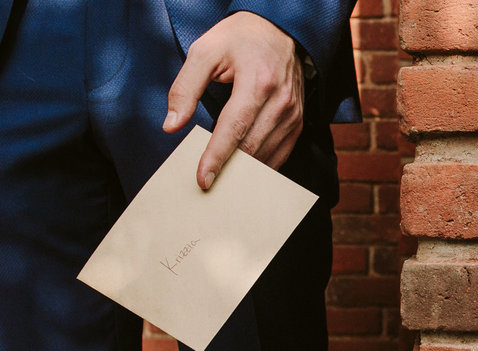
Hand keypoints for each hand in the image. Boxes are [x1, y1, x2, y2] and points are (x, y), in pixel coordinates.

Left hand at [162, 11, 304, 188]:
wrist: (280, 30)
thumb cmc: (240, 39)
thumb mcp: (204, 51)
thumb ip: (184, 88)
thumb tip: (172, 125)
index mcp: (257, 82)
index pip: (234, 129)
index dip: (216, 157)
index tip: (203, 180)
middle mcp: (280, 102)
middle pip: (251, 147)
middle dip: (229, 169)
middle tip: (207, 184)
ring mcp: (293, 115)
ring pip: (266, 155)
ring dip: (244, 171)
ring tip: (223, 181)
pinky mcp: (298, 123)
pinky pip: (280, 154)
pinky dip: (261, 166)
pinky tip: (244, 171)